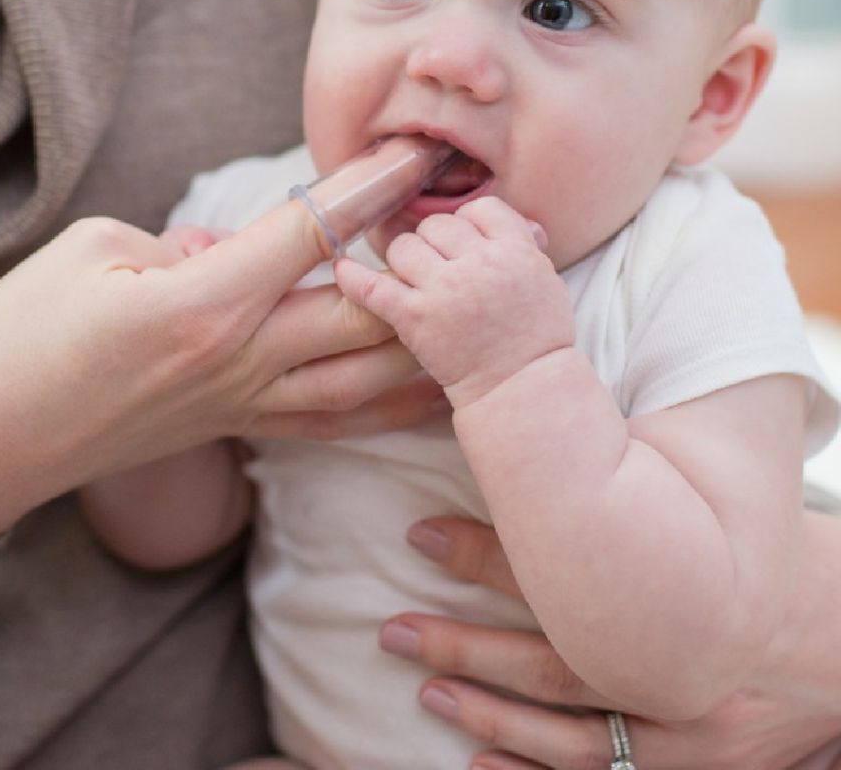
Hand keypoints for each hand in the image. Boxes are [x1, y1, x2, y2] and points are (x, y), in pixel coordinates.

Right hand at [0, 200, 433, 541]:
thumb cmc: (23, 334)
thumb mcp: (93, 253)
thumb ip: (182, 243)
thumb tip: (236, 248)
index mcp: (202, 303)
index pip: (312, 232)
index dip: (371, 185)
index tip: (417, 150)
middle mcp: (240, 360)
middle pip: (364, 308)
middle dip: (424, 259)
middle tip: (472, 220)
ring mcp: (245, 404)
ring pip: (367, 377)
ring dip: (428, 336)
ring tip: (476, 300)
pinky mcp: (238, 428)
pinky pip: (335, 422)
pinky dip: (392, 404)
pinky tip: (433, 388)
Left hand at [334, 196, 571, 408]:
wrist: (521, 388)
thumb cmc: (536, 338)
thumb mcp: (545, 280)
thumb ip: (521, 244)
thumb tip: (507, 220)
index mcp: (515, 250)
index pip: (479, 209)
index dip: (468, 223)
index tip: (465, 243)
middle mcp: (479, 263)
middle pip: (437, 225)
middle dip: (435, 243)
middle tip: (439, 267)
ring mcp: (444, 290)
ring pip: (404, 247)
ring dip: (405, 260)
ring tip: (414, 280)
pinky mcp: (415, 318)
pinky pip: (373, 287)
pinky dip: (353, 277)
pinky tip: (342, 270)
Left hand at [381, 514, 840, 769]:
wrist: (840, 640)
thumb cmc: (768, 561)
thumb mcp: (706, 515)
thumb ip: (632, 496)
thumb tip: (541, 452)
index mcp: (673, 593)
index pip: (561, 573)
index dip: (484, 553)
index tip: (419, 533)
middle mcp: (675, 671)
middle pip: (553, 662)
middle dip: (466, 646)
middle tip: (394, 629)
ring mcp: (688, 735)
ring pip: (571, 736)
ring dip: (488, 714)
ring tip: (425, 690)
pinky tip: (476, 763)